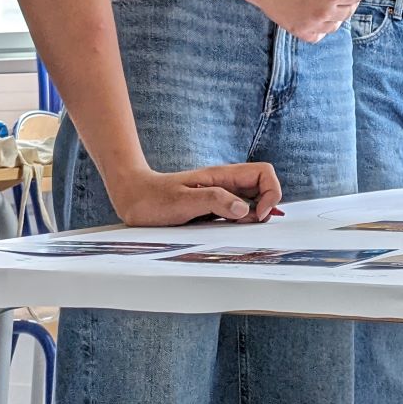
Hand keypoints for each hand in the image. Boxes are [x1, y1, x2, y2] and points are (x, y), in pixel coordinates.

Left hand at [109, 162, 283, 224]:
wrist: (132, 197)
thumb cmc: (153, 198)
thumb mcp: (183, 201)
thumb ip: (214, 201)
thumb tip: (244, 209)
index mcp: (222, 176)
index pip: (263, 173)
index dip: (270, 193)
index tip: (255, 215)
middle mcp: (225, 184)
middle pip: (263, 187)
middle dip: (266, 206)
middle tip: (249, 225)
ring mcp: (220, 195)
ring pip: (251, 201)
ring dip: (253, 216)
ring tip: (238, 229)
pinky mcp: (212, 208)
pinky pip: (236, 212)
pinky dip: (241, 222)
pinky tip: (231, 230)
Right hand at [255, 0, 362, 40]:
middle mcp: (325, 11)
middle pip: (347, 12)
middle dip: (350, 4)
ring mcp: (312, 23)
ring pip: (334, 26)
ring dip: (337, 17)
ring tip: (333, 9)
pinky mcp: (299, 30)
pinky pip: (317, 36)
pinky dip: (322, 30)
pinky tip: (319, 22)